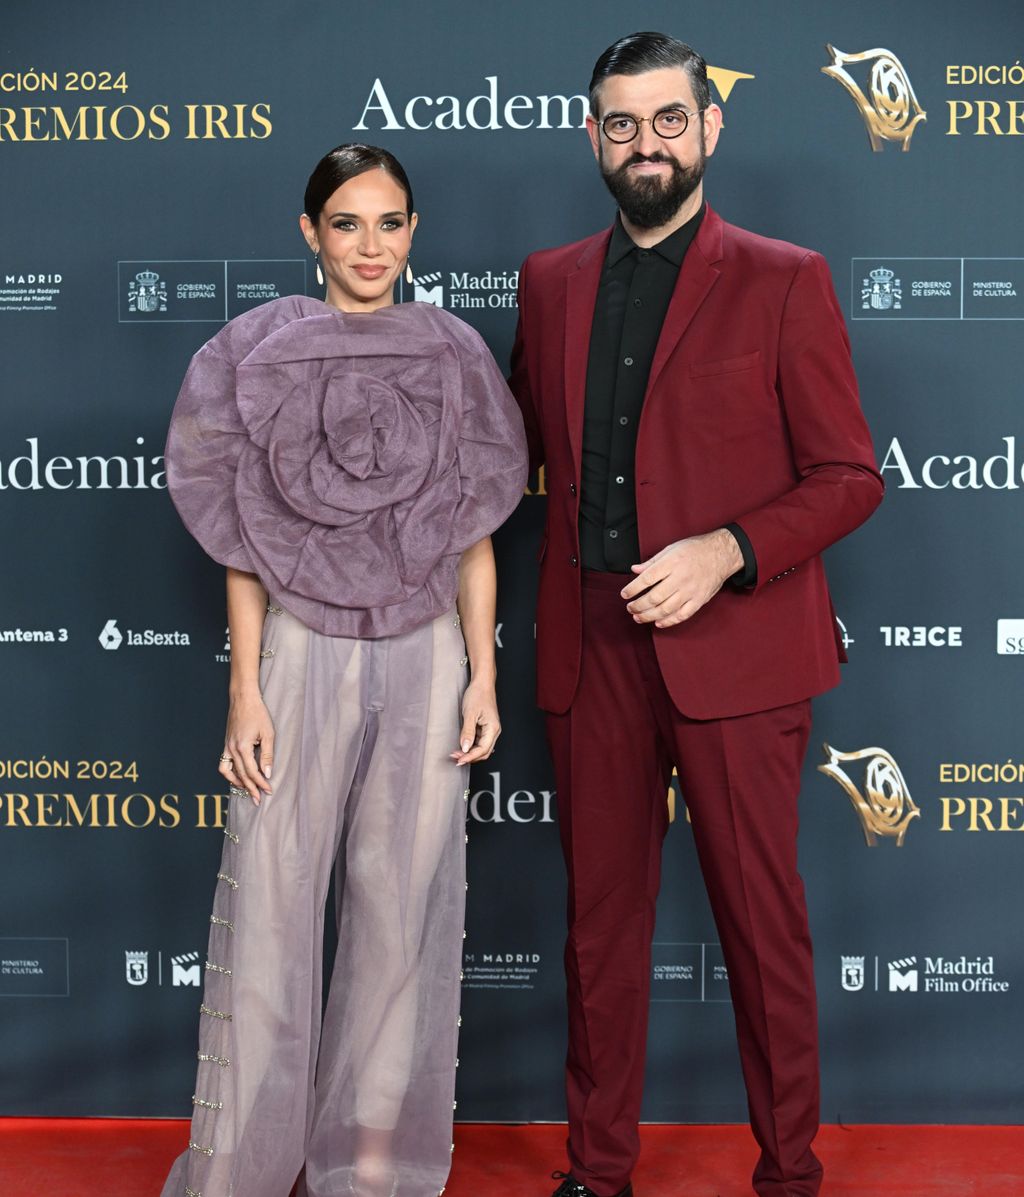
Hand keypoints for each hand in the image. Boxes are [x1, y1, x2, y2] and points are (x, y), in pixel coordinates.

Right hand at [220, 691, 274, 803]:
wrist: (243, 699)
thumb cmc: (258, 714)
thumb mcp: (268, 733)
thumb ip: (267, 755)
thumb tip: (267, 773)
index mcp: (243, 747)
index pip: (252, 772)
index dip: (261, 783)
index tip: (269, 791)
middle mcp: (232, 749)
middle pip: (241, 775)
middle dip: (250, 788)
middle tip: (258, 799)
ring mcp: (227, 746)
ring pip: (228, 772)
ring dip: (237, 783)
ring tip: (247, 791)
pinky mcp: (226, 744)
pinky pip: (224, 763)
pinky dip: (230, 773)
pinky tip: (239, 777)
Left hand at [450, 678, 500, 765]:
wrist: (482, 684)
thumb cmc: (478, 695)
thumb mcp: (470, 713)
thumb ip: (467, 732)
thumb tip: (465, 747)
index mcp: (493, 728)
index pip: (483, 749)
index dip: (470, 757)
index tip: (459, 760)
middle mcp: (494, 731)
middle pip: (484, 752)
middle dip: (470, 757)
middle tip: (456, 758)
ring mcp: (490, 730)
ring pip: (481, 748)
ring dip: (469, 752)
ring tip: (456, 753)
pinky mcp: (485, 728)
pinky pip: (479, 742)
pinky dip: (470, 746)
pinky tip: (462, 746)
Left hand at [620, 529, 742, 628]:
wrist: (721, 554)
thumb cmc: (695, 549)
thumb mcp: (671, 548)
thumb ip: (652, 562)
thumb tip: (635, 570)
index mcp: (671, 563)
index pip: (647, 579)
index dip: (632, 589)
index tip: (624, 594)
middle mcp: (680, 578)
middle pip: (654, 597)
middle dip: (638, 605)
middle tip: (630, 608)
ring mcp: (690, 591)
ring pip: (666, 609)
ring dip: (649, 616)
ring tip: (638, 617)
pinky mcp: (699, 600)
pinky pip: (682, 615)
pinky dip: (669, 621)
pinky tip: (658, 623)